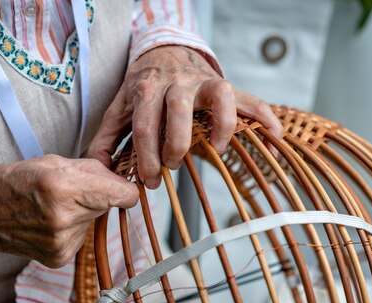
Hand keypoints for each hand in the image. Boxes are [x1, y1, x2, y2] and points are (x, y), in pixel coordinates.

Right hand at [0, 155, 138, 267]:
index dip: (124, 188)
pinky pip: (80, 238)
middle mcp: (64, 219)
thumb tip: (122, 180)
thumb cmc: (12, 182)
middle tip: (69, 190)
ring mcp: (61, 243)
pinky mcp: (59, 258)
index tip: (119, 186)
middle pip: (107, 206)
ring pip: (93, 222)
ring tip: (53, 207)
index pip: (122, 195)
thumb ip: (92, 170)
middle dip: (96, 196)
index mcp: (63, 188)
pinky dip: (70, 230)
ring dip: (81, 213)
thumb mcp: (52, 162)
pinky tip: (48, 224)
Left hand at [88, 45, 283, 188]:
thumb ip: (107, 138)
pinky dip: (265, 118)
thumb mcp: (119, 109)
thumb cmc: (142, 87)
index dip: (147, 159)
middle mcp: (177, 83)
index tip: (150, 181)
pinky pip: (251, 100)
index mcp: (148, 88)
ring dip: (222, 127)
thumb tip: (98, 169)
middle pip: (179, 113)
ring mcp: (205, 83)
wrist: (164, 52)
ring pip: (221, 96)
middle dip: (176, 147)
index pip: (146, 127)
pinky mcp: (227, 86)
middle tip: (173, 166)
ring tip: (217, 151)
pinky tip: (274, 139)